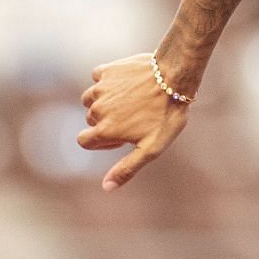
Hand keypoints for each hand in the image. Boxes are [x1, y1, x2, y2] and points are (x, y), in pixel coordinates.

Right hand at [78, 53, 191, 190]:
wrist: (174, 77)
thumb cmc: (166, 116)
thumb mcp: (151, 149)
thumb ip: (126, 169)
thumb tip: (106, 188)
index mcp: (105, 130)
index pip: (84, 141)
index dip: (101, 142)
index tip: (121, 137)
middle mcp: (97, 109)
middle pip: (90, 120)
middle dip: (106, 121)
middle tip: (133, 117)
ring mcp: (101, 88)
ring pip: (90, 98)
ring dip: (104, 101)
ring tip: (130, 100)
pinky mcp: (107, 70)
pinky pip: (98, 78)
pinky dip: (107, 82)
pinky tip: (127, 83)